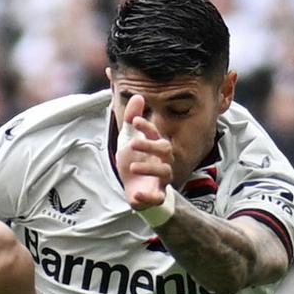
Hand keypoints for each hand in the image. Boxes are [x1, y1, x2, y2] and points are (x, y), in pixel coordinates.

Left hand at [114, 94, 173, 209]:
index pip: (154, 133)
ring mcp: (161, 178)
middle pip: (165, 150)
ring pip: (165, 173)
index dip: (146, 126)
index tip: (135, 122)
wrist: (134, 189)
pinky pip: (158, 197)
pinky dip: (148, 196)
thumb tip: (138, 96)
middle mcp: (162, 160)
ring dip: (149, 169)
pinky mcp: (156, 195)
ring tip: (132, 166)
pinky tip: (136, 193)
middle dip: (150, 146)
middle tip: (132, 143)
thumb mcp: (128, 139)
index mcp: (155, 146)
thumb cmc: (134, 161)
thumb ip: (132, 119)